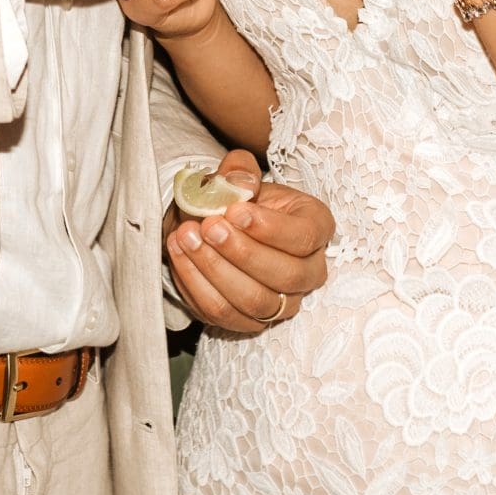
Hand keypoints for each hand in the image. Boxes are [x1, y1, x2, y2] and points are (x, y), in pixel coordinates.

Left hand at [168, 149, 333, 334]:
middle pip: (285, 275)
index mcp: (315, 227)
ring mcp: (283, 303)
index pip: (304, 237)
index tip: (234, 212)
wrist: (213, 225)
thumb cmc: (236, 200)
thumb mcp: (239, 175)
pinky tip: (180, 256)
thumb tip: (240, 185)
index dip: (270, 228)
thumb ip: (239, 172)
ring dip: (215, 270)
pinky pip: (224, 315)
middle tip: (208, 227)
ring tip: (187, 238)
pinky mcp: (251, 322)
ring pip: (254, 300)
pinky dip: (197, 286)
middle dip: (241, 252)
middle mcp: (309, 270)